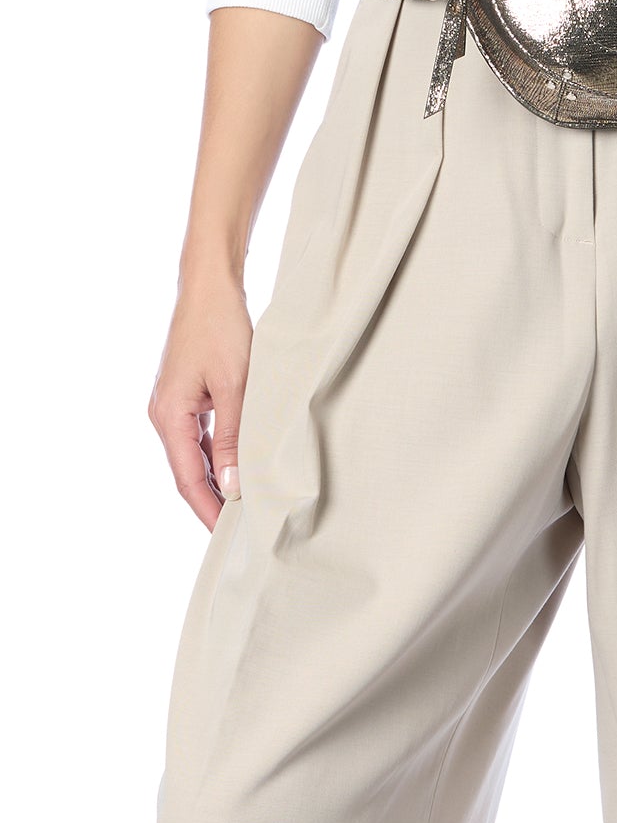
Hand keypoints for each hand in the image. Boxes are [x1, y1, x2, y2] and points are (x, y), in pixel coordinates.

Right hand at [147, 270, 253, 531]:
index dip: (208, 510)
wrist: (210, 284)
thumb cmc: (221, 327)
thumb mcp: (235, 384)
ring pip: (195, 454)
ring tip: (245, 503)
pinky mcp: (187, 393)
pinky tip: (239, 464)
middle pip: (187, 472)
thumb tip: (232, 483)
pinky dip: (218, 453)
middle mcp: (164, 414)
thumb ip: (233, 435)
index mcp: (168, 416)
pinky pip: (201, 435)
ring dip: (218, 477)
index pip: (187, 480)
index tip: (230, 537)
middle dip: (213, 501)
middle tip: (243, 528)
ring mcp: (174, 404)